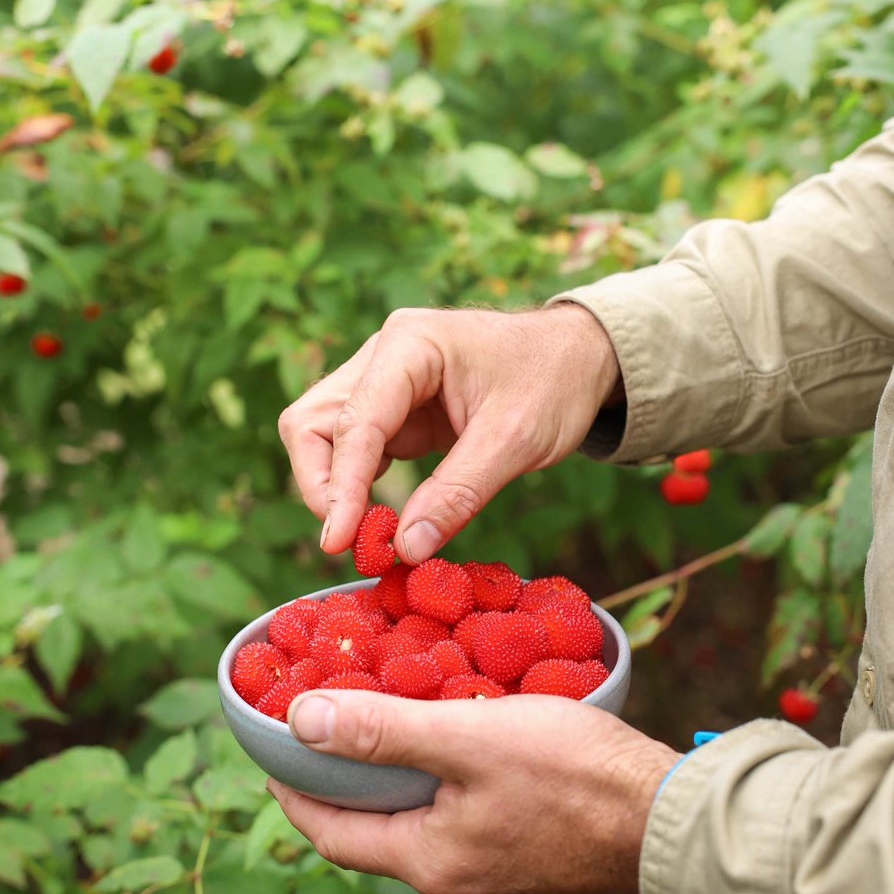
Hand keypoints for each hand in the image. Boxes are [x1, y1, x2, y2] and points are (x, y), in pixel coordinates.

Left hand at [266, 690, 678, 893]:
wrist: (676, 825)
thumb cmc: (575, 776)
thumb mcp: (470, 737)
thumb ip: (383, 730)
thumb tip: (299, 721)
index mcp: (430, 861)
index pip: (334, 833)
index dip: (298, 792)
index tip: (276, 757)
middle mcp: (461, 885)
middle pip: (383, 833)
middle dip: (355, 785)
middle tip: (340, 734)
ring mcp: (505, 884)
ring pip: (434, 829)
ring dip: (411, 786)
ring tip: (406, 733)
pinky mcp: (543, 871)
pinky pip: (479, 829)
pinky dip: (458, 792)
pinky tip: (476, 756)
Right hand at [278, 305, 621, 561]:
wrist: (580, 357)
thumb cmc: (554, 381)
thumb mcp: (516, 440)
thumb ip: (459, 493)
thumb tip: (407, 549)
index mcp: (410, 344)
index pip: (354, 421)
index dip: (341, 487)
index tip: (339, 542)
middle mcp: (383, 355)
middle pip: (313, 422)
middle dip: (323, 486)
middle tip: (352, 542)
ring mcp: (384, 380)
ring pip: (324, 436)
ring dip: (335, 488)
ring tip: (372, 535)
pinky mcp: (395, 409)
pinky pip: (355, 449)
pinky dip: (358, 486)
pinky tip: (384, 517)